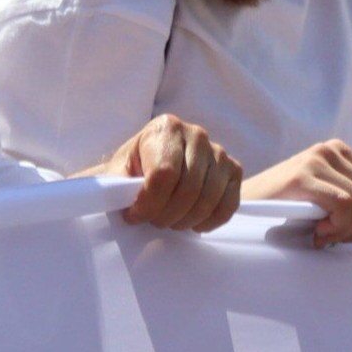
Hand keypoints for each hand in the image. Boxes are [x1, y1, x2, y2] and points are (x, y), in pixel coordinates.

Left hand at [97, 114, 241, 231]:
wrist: (156, 163)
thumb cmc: (135, 168)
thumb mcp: (119, 170)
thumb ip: (118, 183)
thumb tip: (121, 200)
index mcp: (165, 127)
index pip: (164, 174)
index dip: (149, 203)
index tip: (135, 216)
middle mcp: (196, 134)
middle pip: (188, 188)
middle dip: (166, 215)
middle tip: (153, 222)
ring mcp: (218, 151)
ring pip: (209, 198)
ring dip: (186, 220)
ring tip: (169, 221)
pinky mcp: (233, 169)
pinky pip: (229, 203)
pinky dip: (211, 221)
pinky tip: (193, 224)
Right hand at [242, 139, 351, 247]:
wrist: (246, 201)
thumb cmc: (287, 204)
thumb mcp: (326, 194)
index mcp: (342, 152)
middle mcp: (333, 150)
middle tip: (339, 241)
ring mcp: (318, 160)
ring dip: (348, 231)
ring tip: (325, 237)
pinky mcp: (304, 175)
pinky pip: (344, 205)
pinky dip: (338, 227)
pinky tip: (318, 233)